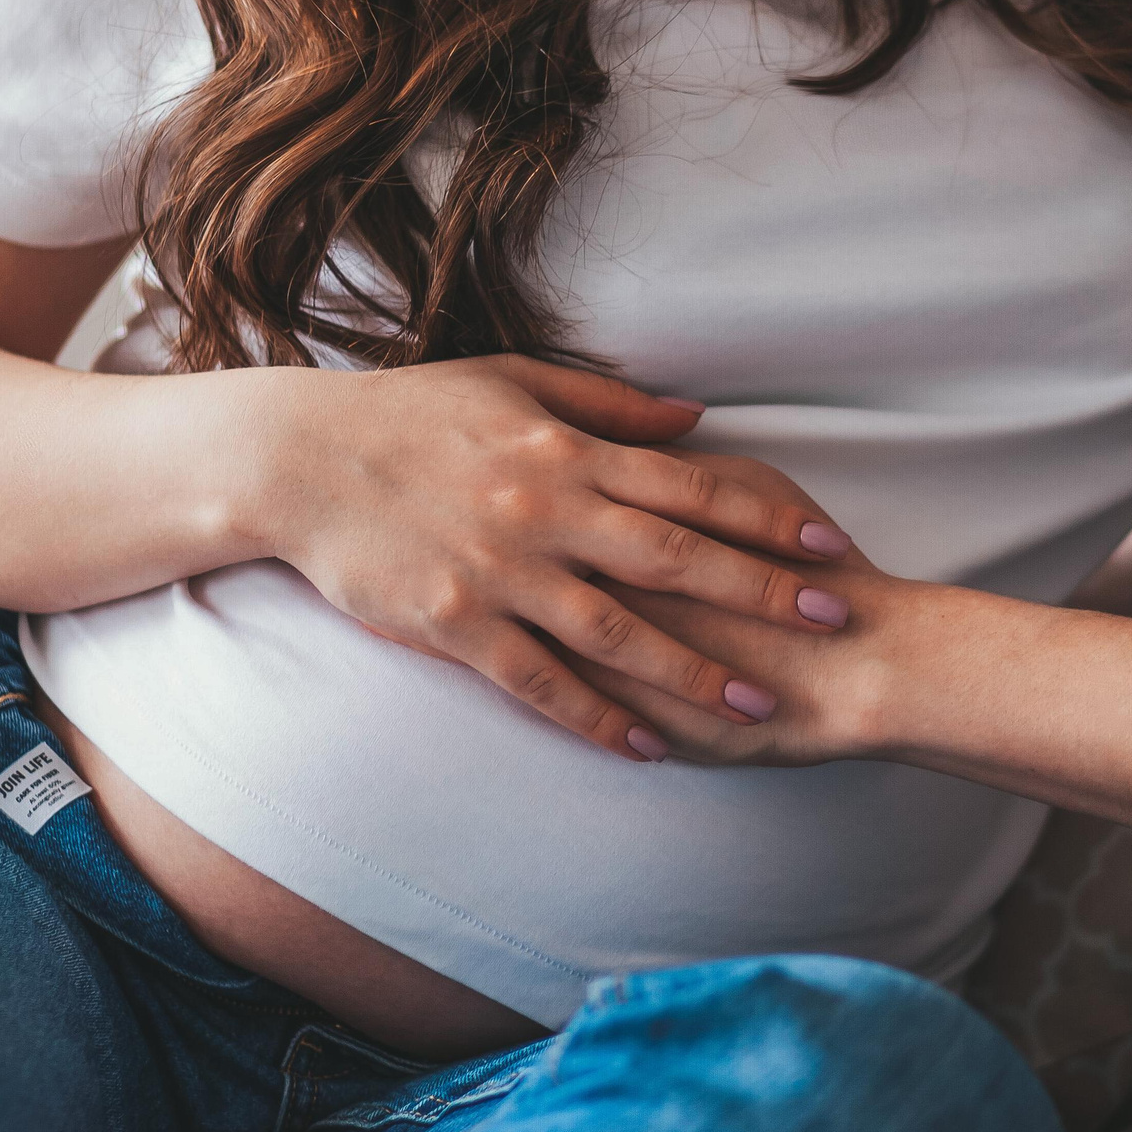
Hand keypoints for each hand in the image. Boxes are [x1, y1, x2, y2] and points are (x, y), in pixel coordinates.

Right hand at [243, 355, 857, 761]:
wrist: (299, 459)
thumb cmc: (412, 413)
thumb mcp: (514, 382)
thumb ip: (610, 406)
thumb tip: (697, 419)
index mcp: (566, 450)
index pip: (690, 486)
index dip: (766, 518)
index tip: (829, 544)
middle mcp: (545, 512)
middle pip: (674, 559)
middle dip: (760, 593)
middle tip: (832, 623)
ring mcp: (500, 574)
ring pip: (617, 632)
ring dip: (691, 672)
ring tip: (757, 706)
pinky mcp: (455, 627)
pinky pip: (539, 683)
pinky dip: (597, 718)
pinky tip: (647, 748)